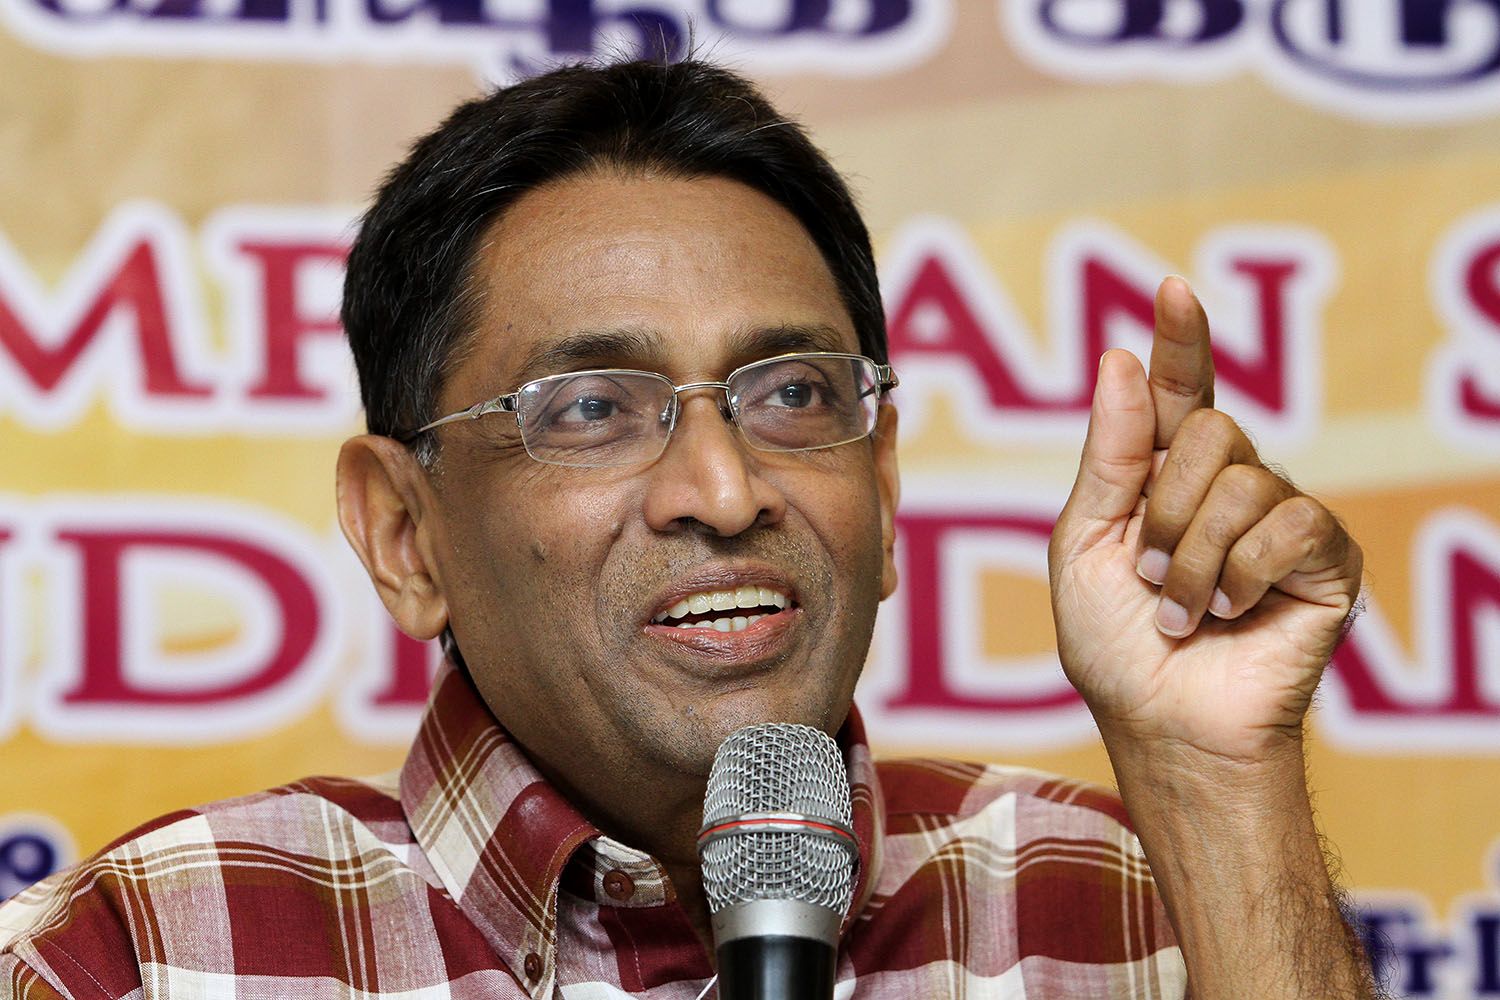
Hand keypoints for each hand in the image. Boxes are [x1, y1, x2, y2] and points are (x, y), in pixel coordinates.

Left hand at [1048, 277, 1362, 764]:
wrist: (1161, 722)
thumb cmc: (1116, 643)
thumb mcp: (1085, 542)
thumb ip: (1110, 455)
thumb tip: (1121, 359)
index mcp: (1168, 476)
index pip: (1185, 391)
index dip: (1181, 339)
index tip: (1170, 286)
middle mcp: (1230, 485)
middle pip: (1211, 431)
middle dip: (1163, 509)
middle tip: (1148, 575)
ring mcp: (1281, 518)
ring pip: (1243, 482)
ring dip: (1193, 559)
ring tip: (1184, 611)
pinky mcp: (1325, 559)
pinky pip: (1289, 524)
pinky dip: (1242, 575)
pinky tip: (1234, 613)